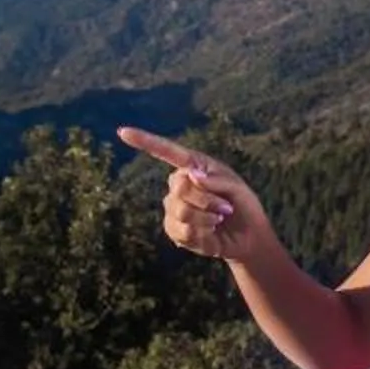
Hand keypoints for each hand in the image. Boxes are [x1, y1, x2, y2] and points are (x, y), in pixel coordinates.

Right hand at [117, 128, 271, 263]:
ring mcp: (173, 207)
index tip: (123, 132)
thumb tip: (190, 175)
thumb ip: (216, 179)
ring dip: (206, 217)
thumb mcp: (236, 187)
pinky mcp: (174, 229)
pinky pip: (182, 230)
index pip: (166, 151)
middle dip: (206, 199)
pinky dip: (202, 233)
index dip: (145, 141)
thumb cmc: (242, 205)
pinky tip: (210, 232)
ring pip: (180, 210)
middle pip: (180, 186)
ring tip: (219, 219)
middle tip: (225, 208)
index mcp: (193, 166)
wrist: (247, 236)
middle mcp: (179, 184)